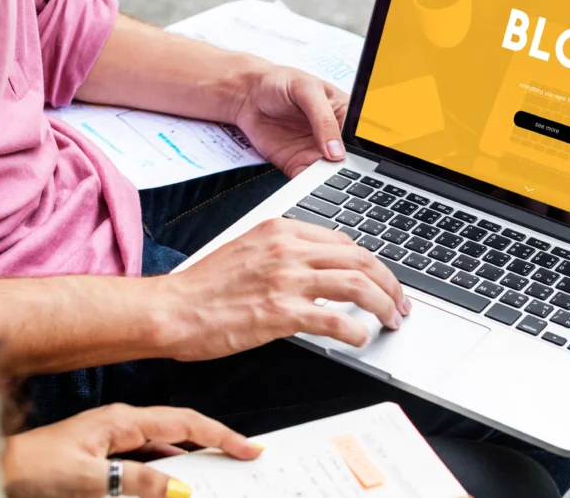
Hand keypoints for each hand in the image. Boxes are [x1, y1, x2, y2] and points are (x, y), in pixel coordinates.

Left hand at [1, 404, 261, 497]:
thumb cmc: (30, 470)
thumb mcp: (88, 480)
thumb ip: (136, 482)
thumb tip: (178, 488)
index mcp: (121, 421)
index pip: (184, 422)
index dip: (219, 434)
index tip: (247, 448)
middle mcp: (119, 425)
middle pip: (178, 432)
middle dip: (210, 445)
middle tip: (238, 460)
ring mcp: (110, 440)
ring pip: (162, 450)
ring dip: (185, 463)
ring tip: (209, 476)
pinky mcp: (101, 458)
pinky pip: (143, 463)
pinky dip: (162, 472)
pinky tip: (168, 485)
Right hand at [153, 217, 411, 361]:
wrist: (171, 310)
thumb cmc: (203, 288)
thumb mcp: (248, 252)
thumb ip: (284, 255)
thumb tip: (320, 271)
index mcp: (280, 230)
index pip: (343, 240)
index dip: (370, 262)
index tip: (380, 279)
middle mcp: (288, 248)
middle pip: (360, 258)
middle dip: (389, 282)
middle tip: (399, 302)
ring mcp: (286, 278)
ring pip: (358, 284)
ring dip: (383, 304)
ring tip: (391, 319)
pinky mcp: (281, 311)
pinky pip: (336, 319)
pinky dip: (357, 330)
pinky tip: (361, 338)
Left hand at [232, 65, 349, 176]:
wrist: (246, 95)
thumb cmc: (280, 82)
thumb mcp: (306, 90)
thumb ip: (323, 119)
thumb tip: (337, 150)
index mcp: (344, 114)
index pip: (360, 135)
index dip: (363, 148)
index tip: (358, 156)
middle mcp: (333, 136)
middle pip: (349, 159)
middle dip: (349, 169)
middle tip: (344, 171)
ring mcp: (316, 152)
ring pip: (331, 174)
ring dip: (331, 180)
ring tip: (329, 180)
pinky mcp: (298, 164)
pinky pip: (309, 181)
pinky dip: (311, 187)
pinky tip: (311, 185)